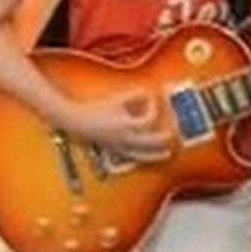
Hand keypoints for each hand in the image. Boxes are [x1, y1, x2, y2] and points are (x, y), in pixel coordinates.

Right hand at [56, 90, 172, 162]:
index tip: (153, 99)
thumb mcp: (116, 100)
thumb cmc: (96, 110)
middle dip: (164, 138)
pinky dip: (142, 158)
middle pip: (152, 141)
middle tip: (172, 135)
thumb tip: (147, 93)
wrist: (78, 122)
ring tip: (167, 153)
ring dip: (157, 154)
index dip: (154, 108)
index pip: (149, 119)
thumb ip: (133, 96)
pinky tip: (147, 157)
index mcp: (127, 124)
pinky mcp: (115, 151)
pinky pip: (132, 157)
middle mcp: (126, 138)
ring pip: (143, 154)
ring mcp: (121, 146)